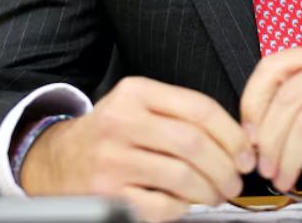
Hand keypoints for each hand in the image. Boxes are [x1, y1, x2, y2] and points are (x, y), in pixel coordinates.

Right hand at [20, 76, 255, 221]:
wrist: (55, 160)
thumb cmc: (111, 134)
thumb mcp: (138, 106)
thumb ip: (182, 114)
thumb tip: (239, 141)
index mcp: (136, 93)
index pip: (199, 109)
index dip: (232, 134)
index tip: (246, 152)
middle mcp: (121, 122)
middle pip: (194, 144)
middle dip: (226, 166)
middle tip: (235, 179)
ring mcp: (111, 160)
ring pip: (182, 176)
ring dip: (210, 190)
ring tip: (217, 194)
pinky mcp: (106, 195)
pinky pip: (162, 205)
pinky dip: (183, 208)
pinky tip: (186, 203)